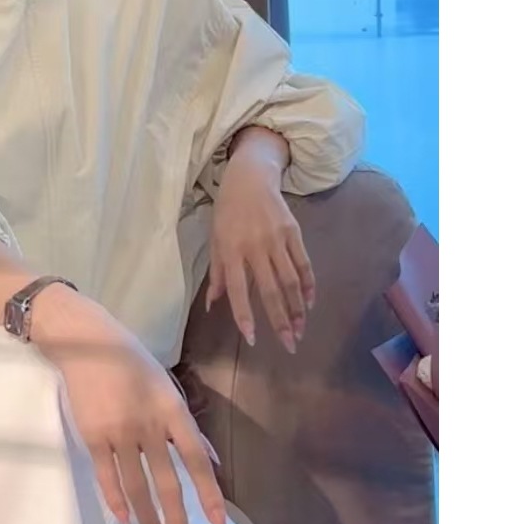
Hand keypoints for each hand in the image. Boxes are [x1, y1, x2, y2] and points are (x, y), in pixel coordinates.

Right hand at [32, 285, 226, 523]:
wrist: (85, 342)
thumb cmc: (130, 361)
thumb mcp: (166, 386)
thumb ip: (187, 426)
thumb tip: (211, 459)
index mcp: (172, 409)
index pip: (196, 460)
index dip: (210, 495)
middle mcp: (149, 424)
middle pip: (167, 482)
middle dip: (178, 520)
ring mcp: (119, 432)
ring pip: (137, 486)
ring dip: (148, 518)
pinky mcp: (93, 436)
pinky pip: (107, 478)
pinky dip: (117, 502)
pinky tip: (126, 520)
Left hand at [206, 129, 313, 353]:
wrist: (250, 178)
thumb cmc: (227, 212)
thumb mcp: (215, 239)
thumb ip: (218, 273)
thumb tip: (213, 305)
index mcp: (231, 249)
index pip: (238, 289)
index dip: (245, 316)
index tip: (252, 340)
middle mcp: (254, 246)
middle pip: (270, 290)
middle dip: (280, 321)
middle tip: (290, 345)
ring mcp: (276, 239)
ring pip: (290, 281)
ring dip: (298, 309)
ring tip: (301, 330)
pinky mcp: (293, 232)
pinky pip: (303, 264)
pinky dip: (309, 285)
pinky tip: (310, 303)